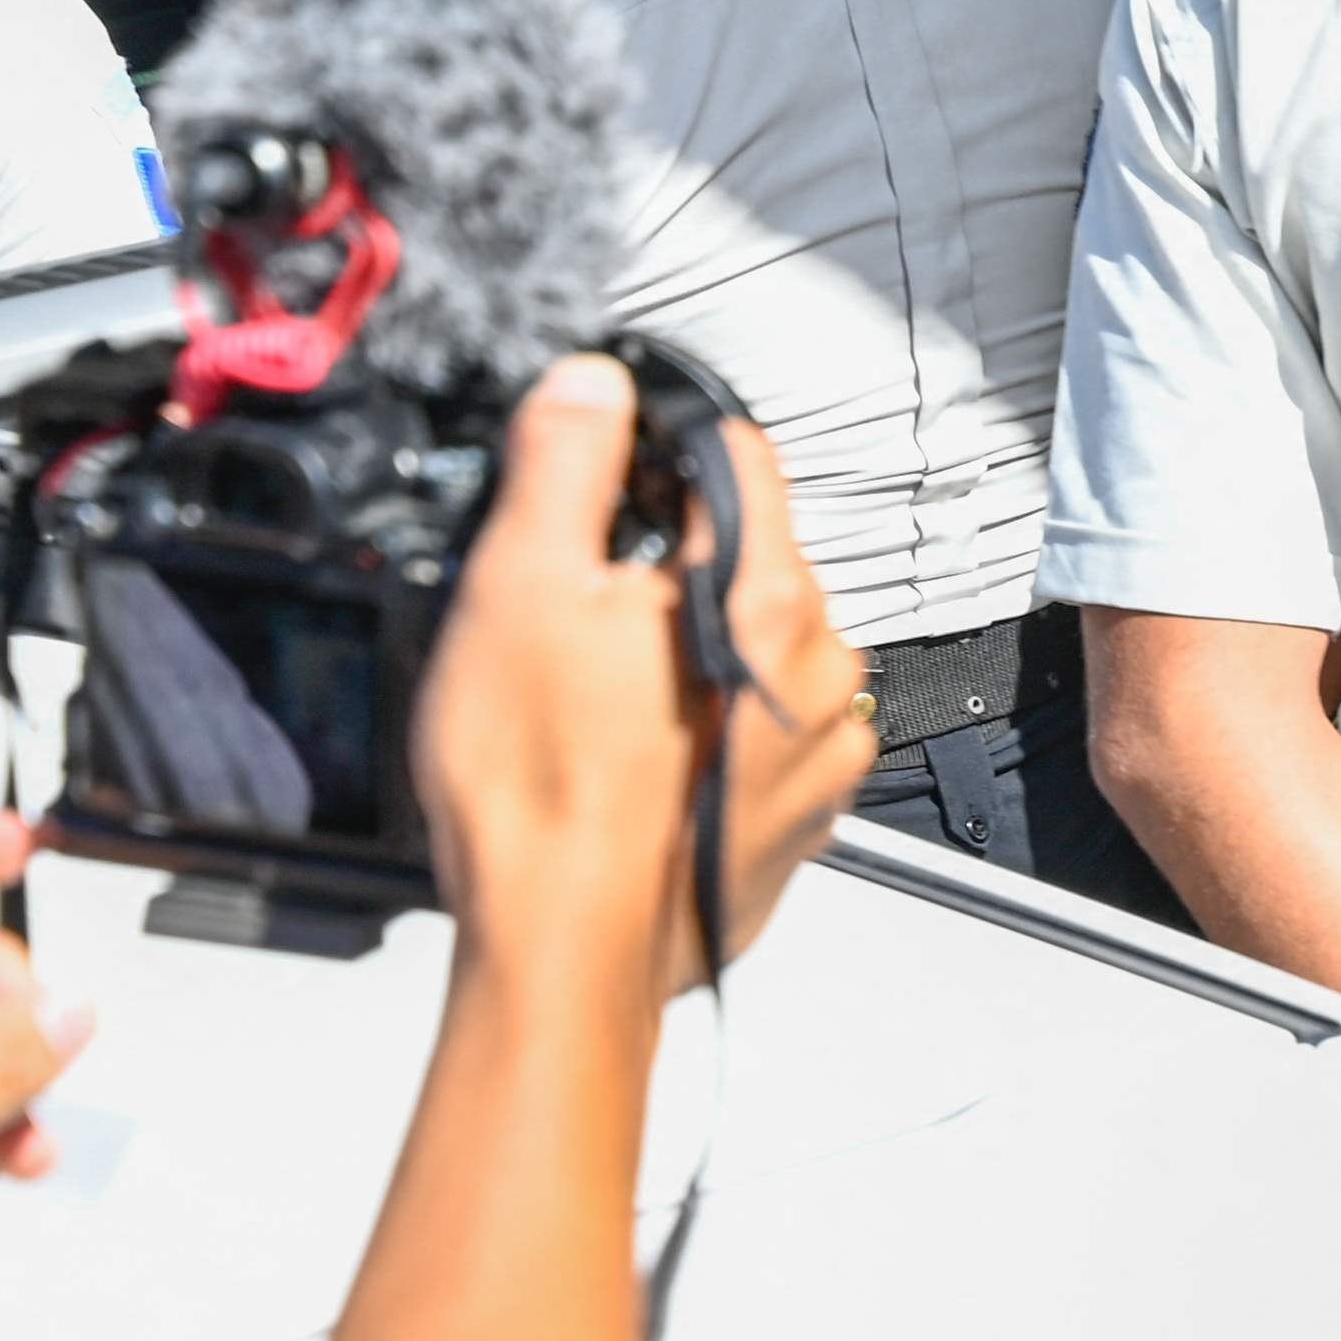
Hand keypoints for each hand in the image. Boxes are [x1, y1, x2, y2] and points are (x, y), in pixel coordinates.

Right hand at [411, 360, 873, 1003]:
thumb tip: (597, 384)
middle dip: (669, 571)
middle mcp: (821, 661)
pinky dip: (714, 733)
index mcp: (764, 592)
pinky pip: (765, 734)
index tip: (609, 482)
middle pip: (748, 557)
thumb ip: (566, 467)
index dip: (659, 456)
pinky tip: (641, 765)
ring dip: (692, 657)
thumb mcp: (517, 590)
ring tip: (602, 710)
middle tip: (579, 625)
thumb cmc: (538, 791)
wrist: (562, 956)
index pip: (738, 458)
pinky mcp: (804, 812)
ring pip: (757, 648)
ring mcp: (822, 744)